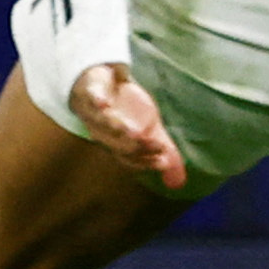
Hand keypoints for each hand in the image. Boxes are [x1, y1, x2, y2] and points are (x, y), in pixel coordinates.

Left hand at [68, 61, 187, 188]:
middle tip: (157, 145)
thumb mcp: (150, 130)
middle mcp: (102, 133)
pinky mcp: (90, 92)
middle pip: (117, 143)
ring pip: (103, 123)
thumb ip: (165, 152)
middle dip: (136, 146)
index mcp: (116, 144)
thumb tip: (179, 183)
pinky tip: (105, 103)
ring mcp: (94, 112)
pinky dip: (97, 100)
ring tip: (135, 132)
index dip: (145, 161)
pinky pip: (92, 97)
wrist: (102, 84)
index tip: (164, 161)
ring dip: (118, 127)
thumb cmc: (127, 112)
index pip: (129, 158)